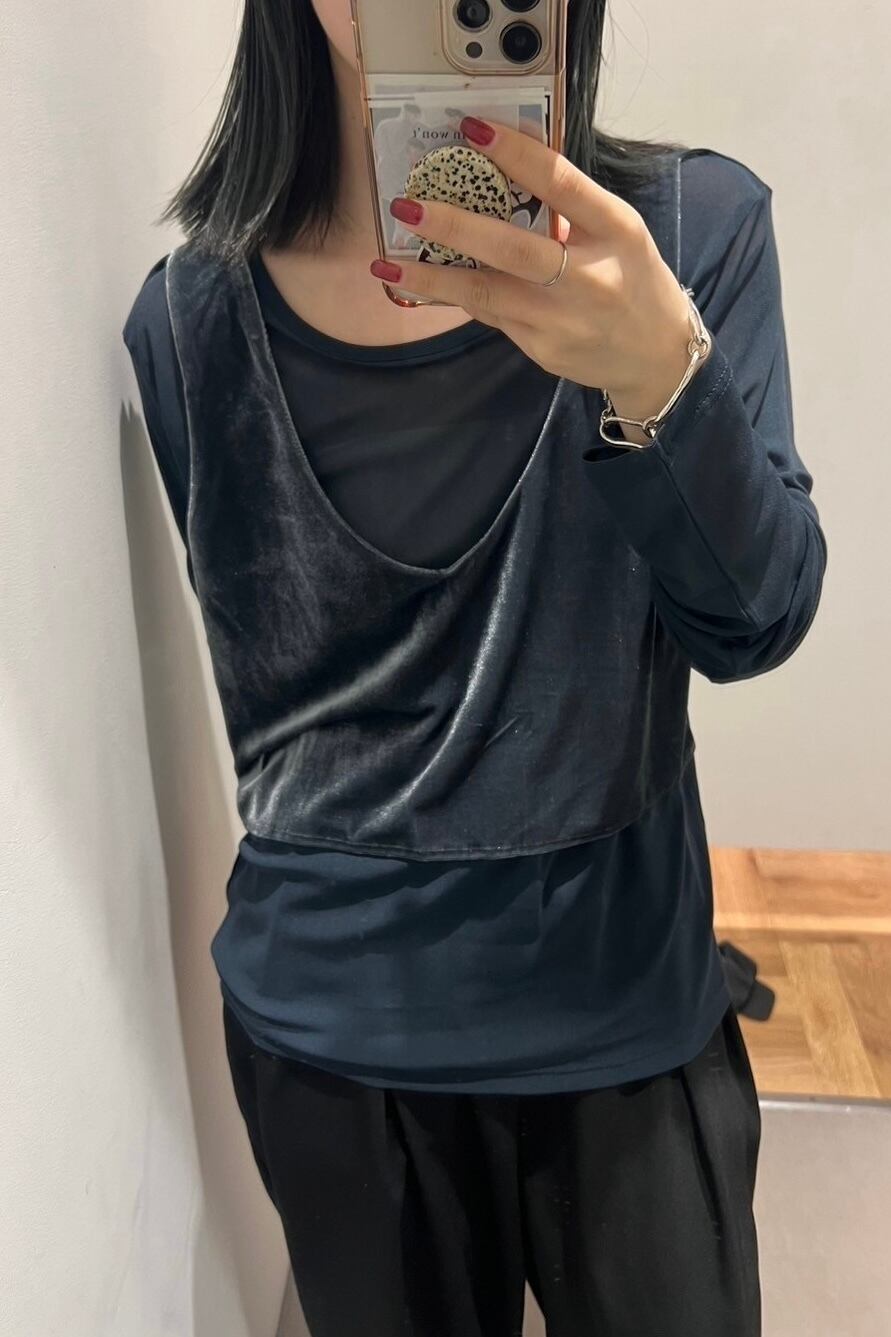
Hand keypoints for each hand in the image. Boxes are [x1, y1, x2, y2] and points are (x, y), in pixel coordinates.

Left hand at [369, 116, 694, 434]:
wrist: (655, 356)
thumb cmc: (631, 278)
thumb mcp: (617, 231)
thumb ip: (569, 205)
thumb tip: (502, 168)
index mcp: (615, 230)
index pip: (561, 184)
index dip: (515, 155)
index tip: (472, 130)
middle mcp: (589, 275)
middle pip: (514, 248)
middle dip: (456, 227)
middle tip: (409, 208)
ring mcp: (562, 318)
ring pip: (488, 294)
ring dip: (433, 279)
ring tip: (389, 266)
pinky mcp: (542, 348)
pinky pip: (491, 315)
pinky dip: (455, 296)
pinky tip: (421, 284)